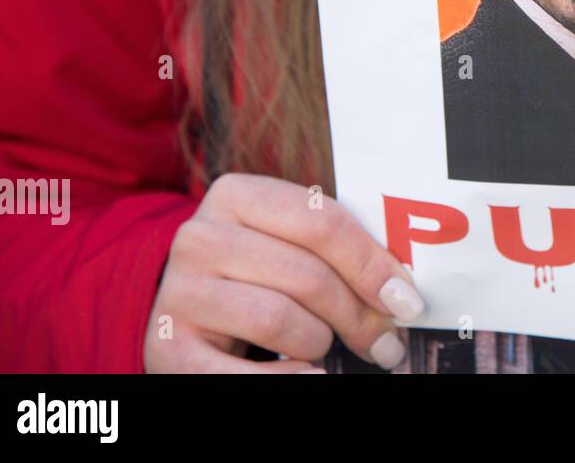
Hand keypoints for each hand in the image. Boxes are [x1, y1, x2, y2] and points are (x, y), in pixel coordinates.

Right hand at [144, 173, 424, 372]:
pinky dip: (286, 379)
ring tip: (325, 347)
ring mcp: (179, 292)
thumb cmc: (257, 272)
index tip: (407, 301)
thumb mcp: (289, 242)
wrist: (185, 309)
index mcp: (236, 194)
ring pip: (278, 318)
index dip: (373, 264)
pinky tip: (310, 375)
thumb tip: (402, 290)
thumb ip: (338, 247)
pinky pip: (240, 373)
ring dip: (319, 341)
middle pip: (307, 275)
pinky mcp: (167, 346)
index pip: (322, 221)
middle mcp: (199, 237)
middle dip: (358, 315)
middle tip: (387, 343)